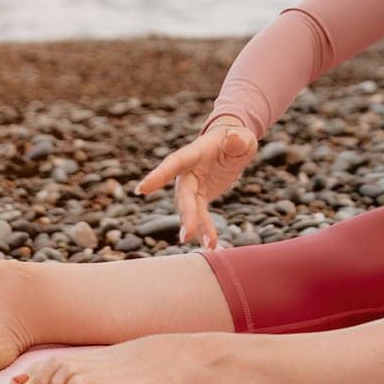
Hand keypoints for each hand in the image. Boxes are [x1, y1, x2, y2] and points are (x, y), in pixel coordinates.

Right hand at [133, 122, 257, 250]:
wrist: (232, 146)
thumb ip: (239, 140)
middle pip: (183, 194)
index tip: (141, 190)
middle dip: (186, 214)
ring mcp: (192, 186)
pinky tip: (212, 245)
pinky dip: (206, 230)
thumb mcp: (242, 138)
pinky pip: (200, 216)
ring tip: (208, 245)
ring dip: (195, 227)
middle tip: (187, 235)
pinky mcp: (199, 197)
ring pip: (189, 209)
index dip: (158, 176)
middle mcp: (188, 171)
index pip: (174, 163)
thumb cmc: (236, 139)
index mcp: (194, 153)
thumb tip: (236, 139)